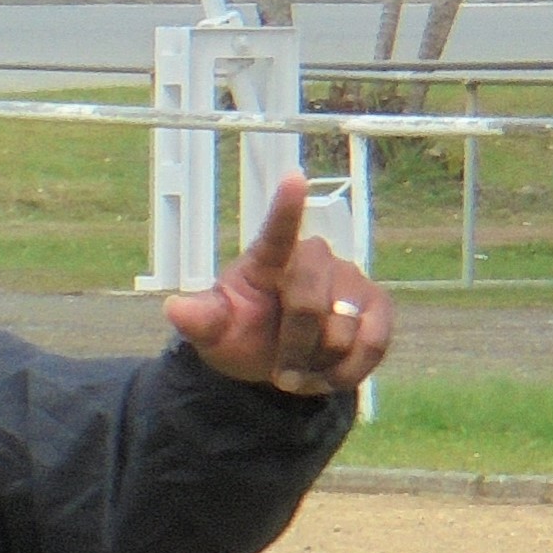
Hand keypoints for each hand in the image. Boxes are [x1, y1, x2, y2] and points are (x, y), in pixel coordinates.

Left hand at [163, 173, 392, 399]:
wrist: (278, 364)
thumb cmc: (244, 334)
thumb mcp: (215, 334)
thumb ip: (200, 321)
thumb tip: (174, 307)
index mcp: (269, 259)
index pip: (277, 232)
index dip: (286, 207)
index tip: (292, 177)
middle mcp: (314, 258)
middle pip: (309, 305)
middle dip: (292, 349)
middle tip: (281, 372)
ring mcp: (350, 279)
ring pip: (342, 331)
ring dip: (318, 364)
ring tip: (303, 367)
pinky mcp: (377, 306)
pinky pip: (373, 342)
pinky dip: (348, 371)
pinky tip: (329, 374)